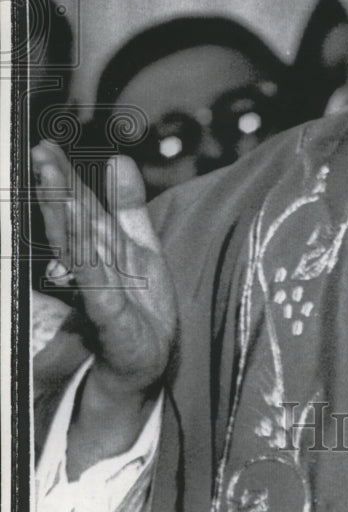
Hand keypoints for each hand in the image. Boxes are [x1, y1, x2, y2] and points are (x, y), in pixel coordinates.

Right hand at [32, 140, 176, 475]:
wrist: (144, 363)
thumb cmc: (139, 305)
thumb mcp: (139, 246)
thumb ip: (128, 206)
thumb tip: (118, 159)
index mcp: (98, 247)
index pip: (78, 206)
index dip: (64, 178)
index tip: (46, 148)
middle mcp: (90, 267)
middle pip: (71, 223)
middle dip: (56, 190)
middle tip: (40, 156)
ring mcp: (97, 293)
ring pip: (77, 251)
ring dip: (66, 220)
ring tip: (54, 186)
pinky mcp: (110, 319)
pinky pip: (97, 289)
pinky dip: (89, 267)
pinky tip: (81, 246)